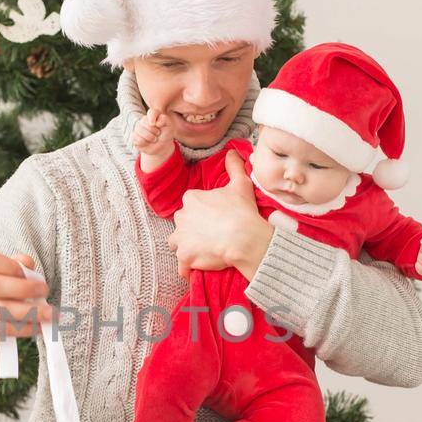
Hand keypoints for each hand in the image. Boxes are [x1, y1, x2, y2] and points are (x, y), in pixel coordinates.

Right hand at [0, 248, 52, 345]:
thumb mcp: (8, 266)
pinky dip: (23, 329)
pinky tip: (38, 326)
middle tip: (45, 292)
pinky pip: (1, 329)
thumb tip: (28, 267)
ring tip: (49, 313)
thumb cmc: (0, 280)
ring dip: (29, 312)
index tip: (28, 273)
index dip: (10, 266)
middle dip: (24, 289)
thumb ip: (19, 263)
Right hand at [133, 107, 175, 166]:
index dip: (153, 118)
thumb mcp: (169, 125)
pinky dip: (145, 143)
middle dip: (154, 131)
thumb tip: (155, 123)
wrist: (162, 145)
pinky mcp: (135, 137)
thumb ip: (164, 119)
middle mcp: (143, 121)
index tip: (157, 125)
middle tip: (158, 133)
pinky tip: (148, 143)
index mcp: (152, 115)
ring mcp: (138, 129)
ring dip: (150, 137)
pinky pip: (138, 139)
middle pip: (144, 122)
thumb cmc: (166, 134)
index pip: (151, 112)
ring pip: (140, 131)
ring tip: (154, 139)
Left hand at [167, 149, 273, 279]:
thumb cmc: (242, 211)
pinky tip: (197, 269)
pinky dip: (187, 268)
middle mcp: (181, 217)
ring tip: (203, 252)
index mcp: (191, 199)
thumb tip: (233, 152)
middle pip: (182, 224)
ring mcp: (181, 238)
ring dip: (186, 247)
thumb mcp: (240, 184)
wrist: (243, 238)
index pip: (191, 205)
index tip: (214, 219)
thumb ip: (234, 166)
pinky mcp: (185, 256)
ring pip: (178, 243)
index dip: (202, 213)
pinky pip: (182, 266)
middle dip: (192, 229)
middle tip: (210, 235)